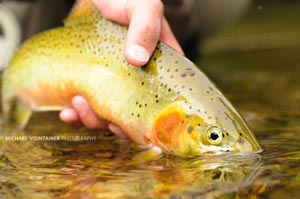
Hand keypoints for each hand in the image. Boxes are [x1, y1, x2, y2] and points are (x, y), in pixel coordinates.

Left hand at [60, 0, 182, 135]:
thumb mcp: (143, 7)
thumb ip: (145, 27)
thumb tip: (137, 58)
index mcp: (160, 69)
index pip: (163, 101)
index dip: (151, 120)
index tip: (134, 126)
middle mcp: (139, 81)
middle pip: (134, 116)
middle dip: (117, 125)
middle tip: (102, 117)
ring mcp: (115, 84)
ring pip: (109, 115)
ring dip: (93, 120)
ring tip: (77, 106)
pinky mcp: (94, 83)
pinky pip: (87, 107)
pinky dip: (77, 116)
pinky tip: (68, 112)